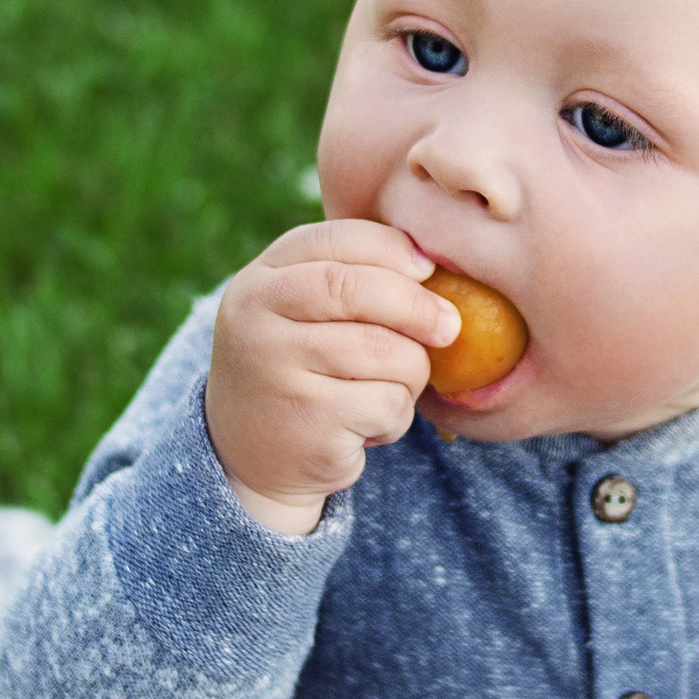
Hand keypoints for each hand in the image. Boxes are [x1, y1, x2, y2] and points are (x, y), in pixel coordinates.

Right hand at [205, 223, 461, 535]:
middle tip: (449, 327)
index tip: (428, 269)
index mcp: (260, 281)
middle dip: (418, 306)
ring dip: (410, 375)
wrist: (250, 459)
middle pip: (359, 289)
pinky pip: (387, 403)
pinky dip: (396, 418)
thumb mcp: (304, 314)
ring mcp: (275, 372)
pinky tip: (367, 427)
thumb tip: (429, 261)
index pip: (337, 239)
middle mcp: (255, 320)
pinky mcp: (306, 422)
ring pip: (386, 351)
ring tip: (387, 390)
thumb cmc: (301, 371)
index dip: (393, 249)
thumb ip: (351, 278)